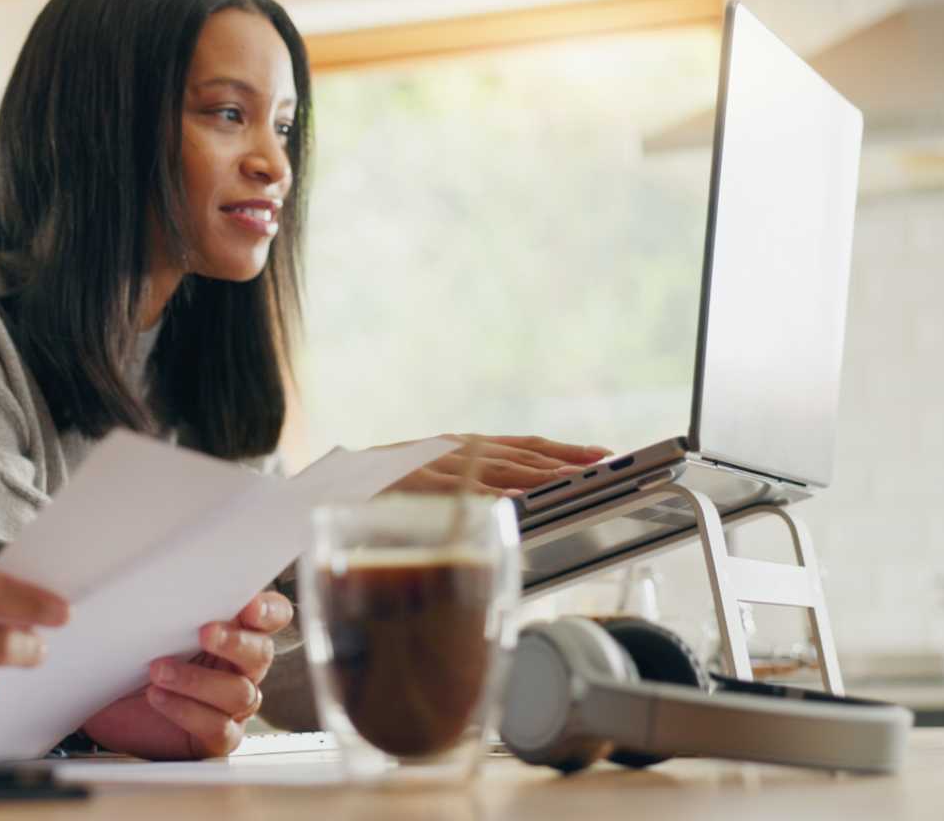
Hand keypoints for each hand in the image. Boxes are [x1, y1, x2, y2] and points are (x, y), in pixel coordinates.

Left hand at [78, 591, 291, 759]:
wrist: (105, 705)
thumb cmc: (133, 659)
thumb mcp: (149, 625)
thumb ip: (172, 605)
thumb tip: (165, 579)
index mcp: (234, 631)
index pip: (270, 616)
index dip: (268, 610)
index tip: (250, 606)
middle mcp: (240, 668)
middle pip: (260, 653)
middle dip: (234, 642)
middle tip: (205, 633)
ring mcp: (231, 706)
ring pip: (238, 693)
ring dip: (197, 680)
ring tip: (158, 670)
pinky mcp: (216, 738)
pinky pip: (217, 727)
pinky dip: (186, 710)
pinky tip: (158, 697)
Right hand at [390, 434, 610, 496]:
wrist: (337, 481)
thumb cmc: (390, 486)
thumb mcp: (436, 476)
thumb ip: (474, 482)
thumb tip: (520, 498)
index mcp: (466, 447)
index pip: (526, 445)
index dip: (565, 449)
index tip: (603, 455)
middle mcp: (459, 450)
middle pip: (522, 454)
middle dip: (565, 459)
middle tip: (605, 467)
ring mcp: (441, 465)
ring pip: (500, 467)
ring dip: (541, 473)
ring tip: (575, 478)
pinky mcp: (422, 483)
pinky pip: (464, 489)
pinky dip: (493, 492)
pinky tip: (519, 498)